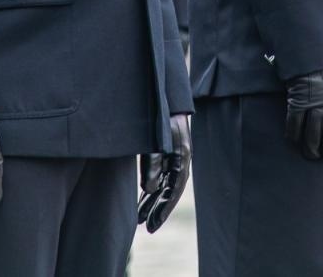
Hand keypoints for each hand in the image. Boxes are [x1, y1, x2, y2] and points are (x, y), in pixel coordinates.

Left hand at [138, 113, 190, 232]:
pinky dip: (150, 188)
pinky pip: (159, 174)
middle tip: (147, 228)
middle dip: (158, 210)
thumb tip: (150, 189)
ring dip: (152, 201)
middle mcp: (179, 159)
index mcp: (182, 157)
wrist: (163, 95)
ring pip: (163, 184)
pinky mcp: (164, 151)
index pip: (175, 190)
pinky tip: (143, 197)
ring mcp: (172, 155)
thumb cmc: (160, 116)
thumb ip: (152, 164)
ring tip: (140, 218)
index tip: (153, 224)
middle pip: (170, 191)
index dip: (164, 208)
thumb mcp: (155, 140)